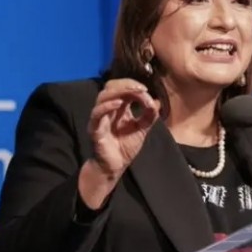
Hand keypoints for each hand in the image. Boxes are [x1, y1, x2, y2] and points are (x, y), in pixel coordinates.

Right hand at [79, 79, 159, 208]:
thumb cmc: (125, 148)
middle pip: (111, 87)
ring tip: (134, 92)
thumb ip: (149, 116)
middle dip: (126, 84)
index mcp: (118, 108)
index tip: (146, 90)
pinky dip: (107, 106)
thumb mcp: (142, 129)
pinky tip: (119, 104)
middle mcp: (107, 109)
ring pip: (103, 96)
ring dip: (119, 91)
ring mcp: (100, 118)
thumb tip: (157, 101)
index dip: (133, 86)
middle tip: (141, 88)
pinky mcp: (95, 128)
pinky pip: (97, 113)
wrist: (115, 167)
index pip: (122, 88)